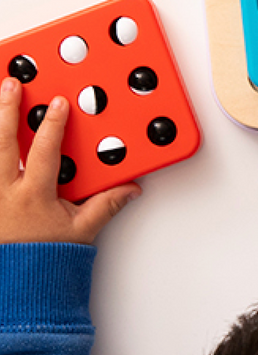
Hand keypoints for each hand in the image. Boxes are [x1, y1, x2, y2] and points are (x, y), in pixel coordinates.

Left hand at [0, 77, 140, 244]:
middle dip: (8, 111)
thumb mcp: (80, 232)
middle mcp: (5, 193)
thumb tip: (131, 187)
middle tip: (13, 84)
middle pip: (3, 144)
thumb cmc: (44, 260)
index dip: (53, 125)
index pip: (45, 152)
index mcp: (34, 196)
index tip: (59, 102)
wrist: (16, 287)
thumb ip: (105, 206)